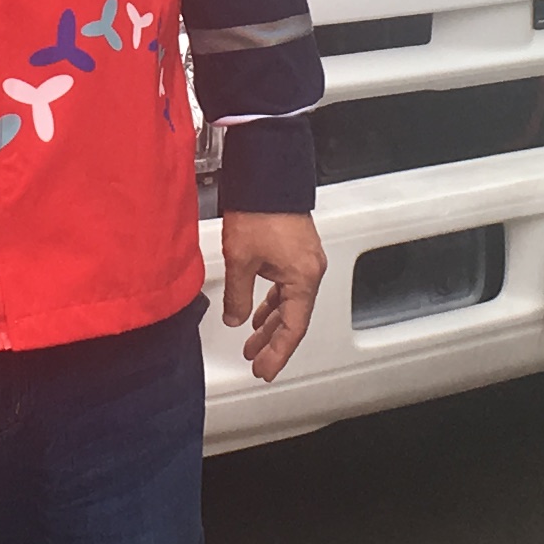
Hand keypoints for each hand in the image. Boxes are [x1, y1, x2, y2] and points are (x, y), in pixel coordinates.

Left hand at [217, 209, 327, 382]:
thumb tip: (234, 317)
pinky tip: (259, 311)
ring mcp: (304, 261)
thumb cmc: (260, 210)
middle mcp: (309, 271)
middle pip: (293, 318)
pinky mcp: (296, 251)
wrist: (267, 174)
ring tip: (253, 342)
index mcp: (302, 278)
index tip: (265, 369)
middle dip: (273, 343)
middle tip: (258, 362)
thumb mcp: (240, 260)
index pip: (293, 328)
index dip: (278, 352)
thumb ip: (237, 295)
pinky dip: (273, 303)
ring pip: (289, 303)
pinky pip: (287, 287)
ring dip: (271, 323)